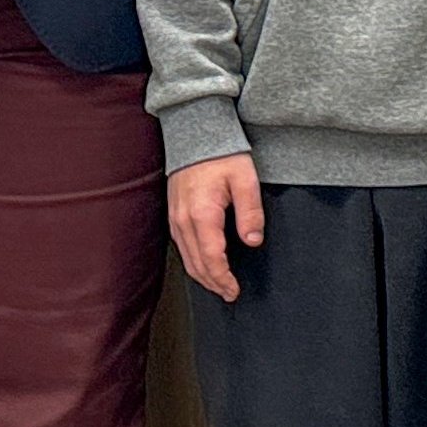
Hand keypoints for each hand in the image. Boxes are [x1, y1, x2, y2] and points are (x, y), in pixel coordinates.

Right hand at [167, 154, 264, 302]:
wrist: (193, 132)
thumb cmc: (221, 153)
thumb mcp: (245, 179)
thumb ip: (250, 212)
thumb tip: (253, 241)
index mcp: (202, 214)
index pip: (212, 258)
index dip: (223, 278)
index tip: (234, 290)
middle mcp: (184, 220)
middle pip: (196, 264)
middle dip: (213, 283)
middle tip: (229, 294)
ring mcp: (175, 217)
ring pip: (186, 258)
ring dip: (202, 276)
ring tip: (218, 285)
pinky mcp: (174, 214)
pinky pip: (181, 246)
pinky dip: (193, 261)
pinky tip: (204, 264)